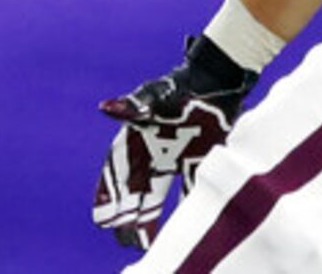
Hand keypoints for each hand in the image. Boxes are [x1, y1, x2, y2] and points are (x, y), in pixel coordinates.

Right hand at [92, 36, 260, 248]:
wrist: (217, 78)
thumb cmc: (183, 84)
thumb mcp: (157, 96)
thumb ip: (134, 105)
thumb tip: (105, 107)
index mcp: (138, 137)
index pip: (116, 172)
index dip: (108, 196)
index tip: (104, 220)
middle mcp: (153, 151)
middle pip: (134, 189)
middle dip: (126, 214)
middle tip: (124, 239)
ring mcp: (175, 157)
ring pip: (156, 193)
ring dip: (148, 216)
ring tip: (143, 243)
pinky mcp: (197, 160)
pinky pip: (186, 188)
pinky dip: (182, 206)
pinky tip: (181, 227)